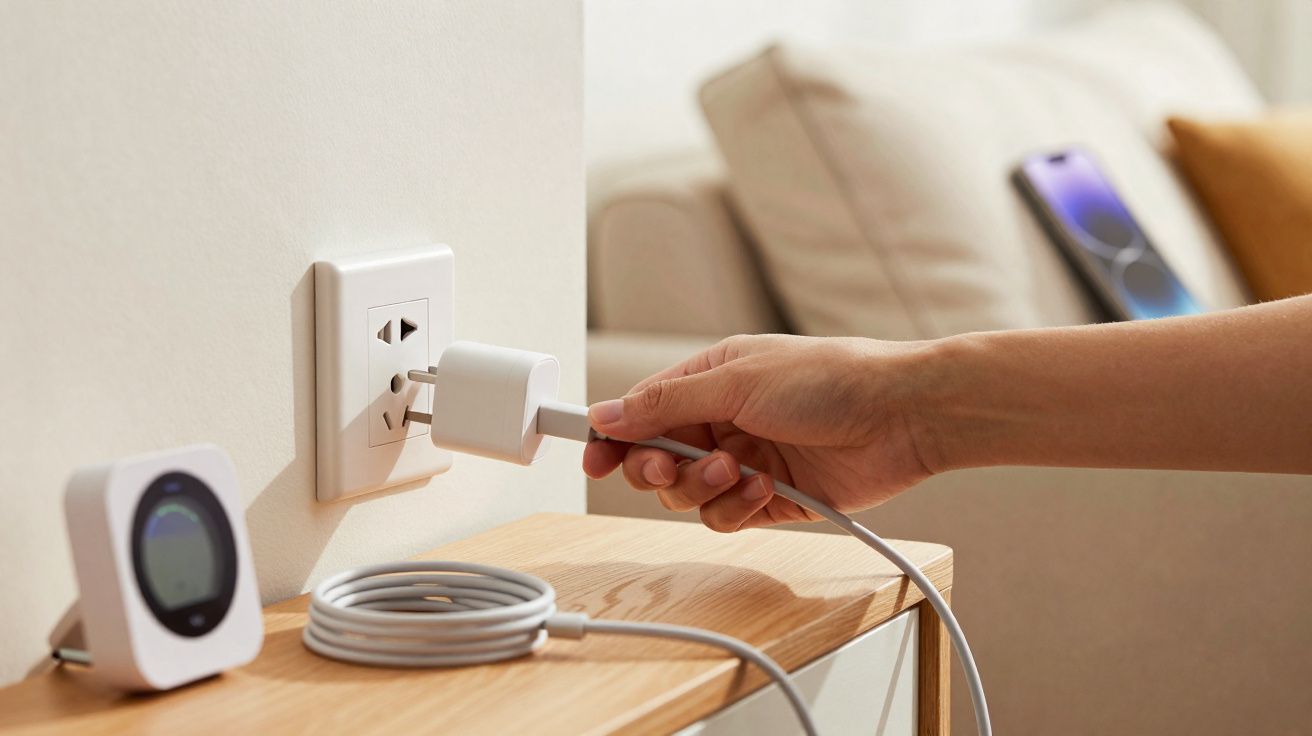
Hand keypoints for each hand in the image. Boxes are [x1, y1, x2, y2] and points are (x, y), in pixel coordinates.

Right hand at [582, 334, 941, 532]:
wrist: (903, 416)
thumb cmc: (832, 378)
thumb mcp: (737, 381)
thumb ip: (665, 404)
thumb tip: (603, 413)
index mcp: (708, 380)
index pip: (640, 412)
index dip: (611, 436)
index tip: (591, 457)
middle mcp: (722, 421)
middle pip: (655, 460)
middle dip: (657, 468)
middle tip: (671, 464)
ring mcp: (745, 462)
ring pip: (686, 495)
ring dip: (703, 488)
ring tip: (739, 470)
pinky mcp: (770, 500)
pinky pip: (725, 517)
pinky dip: (737, 507)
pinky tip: (767, 488)